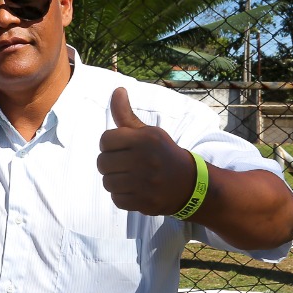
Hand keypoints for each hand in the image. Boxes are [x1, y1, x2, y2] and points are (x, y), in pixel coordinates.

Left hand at [97, 88, 196, 216]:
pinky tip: (134, 189)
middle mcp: (145, 160)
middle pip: (102, 162)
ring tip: (129, 177)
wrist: (191, 184)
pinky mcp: (145, 202)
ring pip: (107, 182)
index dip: (110, 144)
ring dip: (114, 180)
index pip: (105, 140)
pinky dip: (121, 195)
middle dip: (109, 163)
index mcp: (145, 139)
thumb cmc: (163, 153)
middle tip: (124, 164)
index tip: (121, 147)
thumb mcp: (149, 132)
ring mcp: (145, 183)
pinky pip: (116, 199)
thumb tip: (117, 90)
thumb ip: (126, 115)